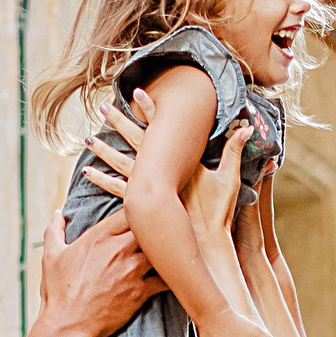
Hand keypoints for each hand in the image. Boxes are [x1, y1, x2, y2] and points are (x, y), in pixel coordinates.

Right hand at [35, 206, 160, 336]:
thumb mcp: (51, 257)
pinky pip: (166, 279)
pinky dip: (172, 276)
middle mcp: (118, 250)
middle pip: (150, 226)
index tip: (140, 216)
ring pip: (161, 250)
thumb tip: (57, 213)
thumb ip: (54, 230)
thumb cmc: (59, 292)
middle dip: (156, 227)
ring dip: (165, 250)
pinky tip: (175, 275)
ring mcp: (132, 270)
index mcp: (99, 236)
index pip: (130, 210)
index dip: (139, 210)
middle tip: (162, 230)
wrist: (69, 326)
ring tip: (171, 250)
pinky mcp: (141, 292)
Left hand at [80, 93, 245, 257]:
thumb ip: (235, 151)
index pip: (161, 129)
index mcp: (178, 162)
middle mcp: (159, 172)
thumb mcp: (230, 180)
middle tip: (103, 107)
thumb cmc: (218, 214)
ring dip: (104, 149)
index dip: (150, 109)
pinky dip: (102, 180)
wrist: (205, 244)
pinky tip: (88, 172)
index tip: (137, 92)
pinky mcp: (140, 206)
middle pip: (134, 141)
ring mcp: (148, 189)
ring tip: (89, 138)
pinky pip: (116, 190)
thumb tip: (248, 127)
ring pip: (120, 163)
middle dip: (118, 122)